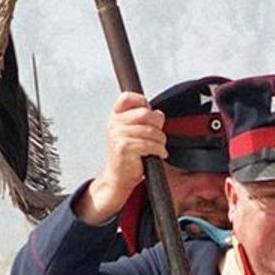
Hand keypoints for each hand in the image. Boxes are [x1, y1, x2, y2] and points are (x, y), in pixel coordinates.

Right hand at [77, 92, 165, 223]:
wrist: (118, 177)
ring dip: (160, 140)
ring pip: (150, 130)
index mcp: (115, 116)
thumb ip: (144, 119)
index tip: (149, 112)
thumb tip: (158, 114)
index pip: (127, 97)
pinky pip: (149, 144)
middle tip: (159, 135)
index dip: (142, 101)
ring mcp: (117, 135)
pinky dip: (158, 149)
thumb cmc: (128, 154)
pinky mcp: (124, 147)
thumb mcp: (134, 132)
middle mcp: (114, 123)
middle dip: (157, 124)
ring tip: (159, 147)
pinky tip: (159, 154)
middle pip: (145, 113)